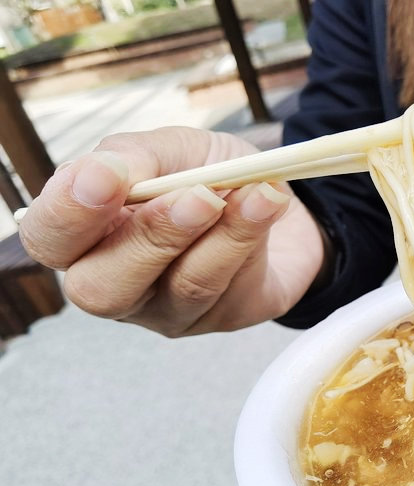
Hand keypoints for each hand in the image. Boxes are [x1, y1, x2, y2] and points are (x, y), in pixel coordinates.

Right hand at [19, 127, 323, 335]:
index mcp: (86, 235)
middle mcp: (116, 281)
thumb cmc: (208, 176)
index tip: (106, 176)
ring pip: (183, 288)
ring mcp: (168, 310)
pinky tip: (268, 203)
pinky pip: (232, 289)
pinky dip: (252, 237)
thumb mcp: (171, 149)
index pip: (49, 239)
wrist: (275, 198)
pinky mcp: (223, 318)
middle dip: (151, 237)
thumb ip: (138, 157)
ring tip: (253, 192)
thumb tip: (112, 170)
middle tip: (200, 195)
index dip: (68, 213)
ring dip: (221, 235)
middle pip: (101, 289)